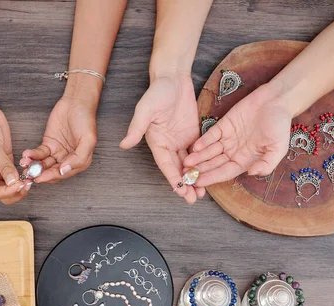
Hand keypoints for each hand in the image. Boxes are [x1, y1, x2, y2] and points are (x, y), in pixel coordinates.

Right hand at [0, 104, 30, 204]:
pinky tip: (29, 172)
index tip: (22, 185)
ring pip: (10, 185)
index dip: (9, 192)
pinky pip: (14, 174)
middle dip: (16, 192)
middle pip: (3, 193)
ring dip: (20, 185)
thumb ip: (4, 166)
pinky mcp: (5, 160)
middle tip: (28, 184)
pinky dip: (21, 176)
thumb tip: (13, 183)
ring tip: (31, 178)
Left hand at [20, 96, 96, 182]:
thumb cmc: (86, 119)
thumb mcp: (88, 140)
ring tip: (25, 163)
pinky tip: (27, 155)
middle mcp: (68, 160)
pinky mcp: (48, 144)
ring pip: (44, 164)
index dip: (52, 176)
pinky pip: (39, 153)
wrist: (76, 102)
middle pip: (52, 171)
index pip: (64, 174)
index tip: (41, 178)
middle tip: (29, 174)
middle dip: (40, 173)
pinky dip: (32, 155)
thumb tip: (64, 170)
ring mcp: (57, 152)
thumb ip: (79, 158)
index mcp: (80, 162)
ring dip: (34, 166)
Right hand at [120, 74, 205, 203]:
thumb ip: (136, 128)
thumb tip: (124, 144)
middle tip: (193, 199)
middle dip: (185, 184)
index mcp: (156, 142)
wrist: (173, 77)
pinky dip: (203, 165)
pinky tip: (209, 175)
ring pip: (189, 164)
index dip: (173, 179)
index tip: (180, 190)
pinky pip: (199, 153)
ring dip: (194, 178)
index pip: (165, 165)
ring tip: (201, 194)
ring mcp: (181, 141)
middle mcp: (168, 145)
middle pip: (177, 169)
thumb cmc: (158, 91)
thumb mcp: (146, 109)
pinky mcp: (193, 134)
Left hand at [184, 83, 291, 185]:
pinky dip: (203, 141)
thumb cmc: (280, 126)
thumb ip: (267, 163)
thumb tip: (252, 174)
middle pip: (214, 164)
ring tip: (186, 162)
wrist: (277, 101)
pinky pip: (211, 135)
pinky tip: (195, 147)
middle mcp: (234, 152)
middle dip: (200, 170)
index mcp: (245, 160)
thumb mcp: (278, 148)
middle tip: (186, 175)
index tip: (198, 183)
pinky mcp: (224, 125)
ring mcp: (228, 139)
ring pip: (210, 151)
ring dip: (198, 157)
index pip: (224, 172)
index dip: (211, 178)